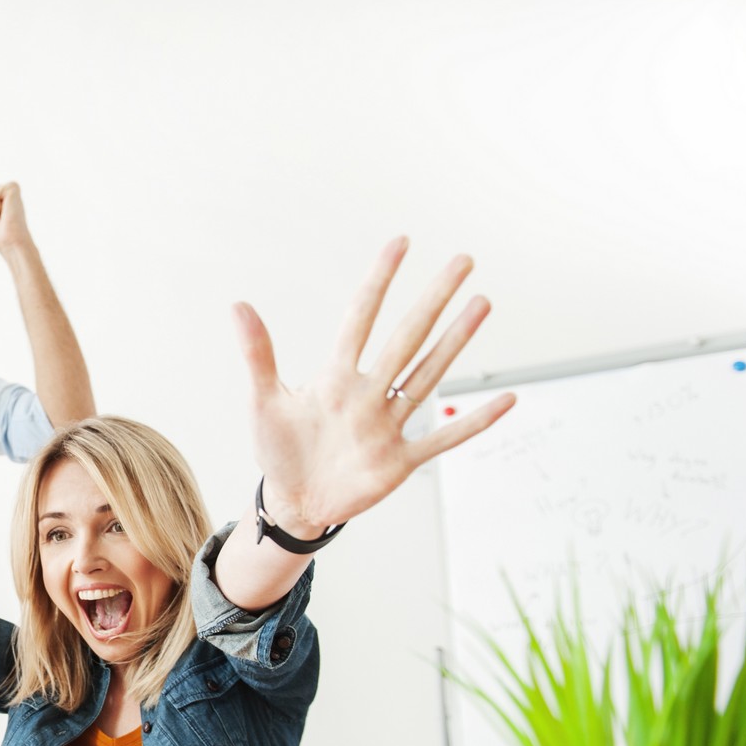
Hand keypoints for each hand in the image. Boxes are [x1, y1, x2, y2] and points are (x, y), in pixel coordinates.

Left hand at [239, 238, 513, 537]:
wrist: (295, 502)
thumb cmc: (278, 451)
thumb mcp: (264, 402)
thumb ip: (258, 355)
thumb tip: (238, 305)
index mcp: (335, 377)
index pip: (361, 318)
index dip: (380, 281)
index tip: (401, 243)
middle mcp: (368, 394)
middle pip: (407, 337)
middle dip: (434, 299)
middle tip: (463, 261)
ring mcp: (388, 426)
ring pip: (429, 375)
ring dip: (455, 342)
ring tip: (482, 304)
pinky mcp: (400, 461)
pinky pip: (444, 439)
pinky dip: (474, 422)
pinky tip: (507, 400)